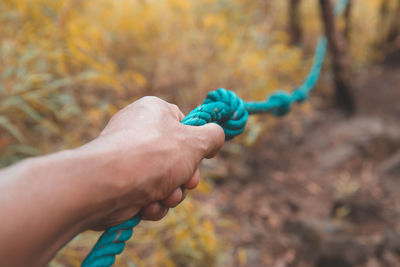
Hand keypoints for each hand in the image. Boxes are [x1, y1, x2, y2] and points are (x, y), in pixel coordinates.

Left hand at [80, 96, 224, 228]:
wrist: (108, 184)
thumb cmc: (154, 155)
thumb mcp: (195, 141)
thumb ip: (213, 136)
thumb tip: (217, 135)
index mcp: (153, 111)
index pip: (182, 124)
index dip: (195, 144)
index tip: (202, 156)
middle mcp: (139, 132)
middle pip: (177, 157)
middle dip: (186, 177)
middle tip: (187, 182)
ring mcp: (128, 159)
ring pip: (165, 180)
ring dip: (171, 194)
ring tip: (165, 196)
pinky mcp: (120, 184)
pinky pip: (148, 194)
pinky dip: (152, 204)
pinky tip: (147, 205)